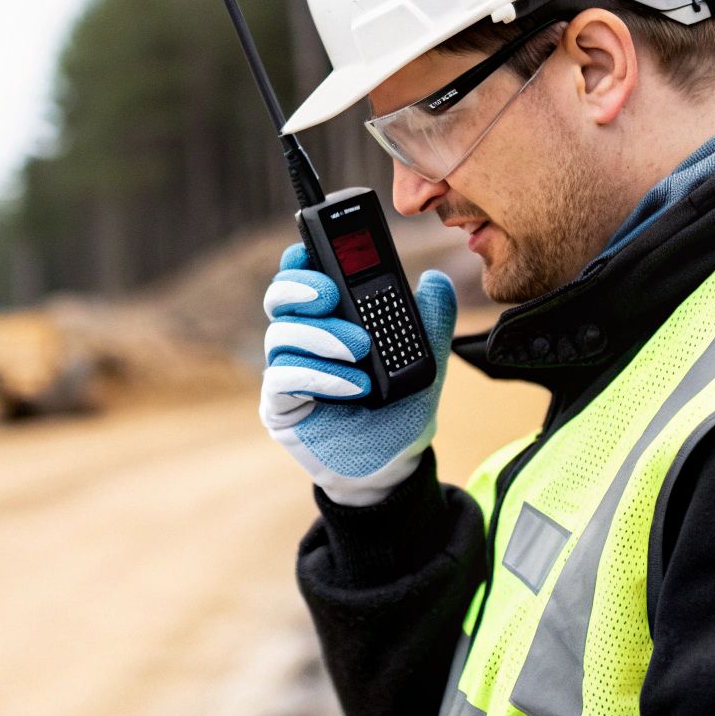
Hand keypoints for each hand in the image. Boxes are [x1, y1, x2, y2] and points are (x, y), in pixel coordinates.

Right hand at [260, 242, 456, 505]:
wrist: (395, 466)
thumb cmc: (401, 411)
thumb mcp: (426, 360)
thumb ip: (432, 318)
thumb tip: (435, 279)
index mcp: (329, 320)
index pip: (303, 279)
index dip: (301, 260)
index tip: (311, 249)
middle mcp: (302, 341)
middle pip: (279, 299)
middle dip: (301, 288)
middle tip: (331, 294)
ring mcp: (288, 373)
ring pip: (280, 336)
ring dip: (320, 337)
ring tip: (360, 350)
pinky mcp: (281, 407)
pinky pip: (282, 379)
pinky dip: (318, 375)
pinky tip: (354, 385)